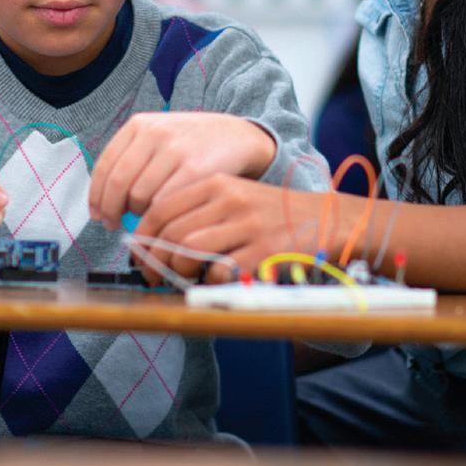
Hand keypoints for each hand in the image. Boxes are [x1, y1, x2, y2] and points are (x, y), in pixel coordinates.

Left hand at [89, 113, 275, 230]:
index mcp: (140, 124)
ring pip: (139, 196)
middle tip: (114, 225)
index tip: (97, 214)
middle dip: (111, 211)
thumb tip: (101, 202)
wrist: (236, 136)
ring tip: (145, 218)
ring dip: (137, 215)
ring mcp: (175, 151)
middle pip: (118, 184)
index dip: (96, 195)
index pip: (105, 165)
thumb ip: (131, 159)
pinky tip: (163, 219)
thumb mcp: (158, 136)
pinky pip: (165, 203)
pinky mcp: (195, 170)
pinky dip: (159, 217)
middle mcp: (155, 133)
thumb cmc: (192, 143)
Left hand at [132, 174, 339, 284]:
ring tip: (183, 279)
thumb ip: (200, 211)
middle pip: (172, 232)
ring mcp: (249, 225)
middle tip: (155, 276)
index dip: (143, 236)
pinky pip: (223, 271)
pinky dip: (212, 282)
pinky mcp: (266, 252)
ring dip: (179, 272)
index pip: (163, 207)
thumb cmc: (272, 213)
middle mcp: (231, 200)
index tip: (139, 254)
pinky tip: (217, 281)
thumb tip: (156, 238)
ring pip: (190, 250)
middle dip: (156, 261)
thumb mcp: (236, 197)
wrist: (326, 219)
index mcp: (218, 183)